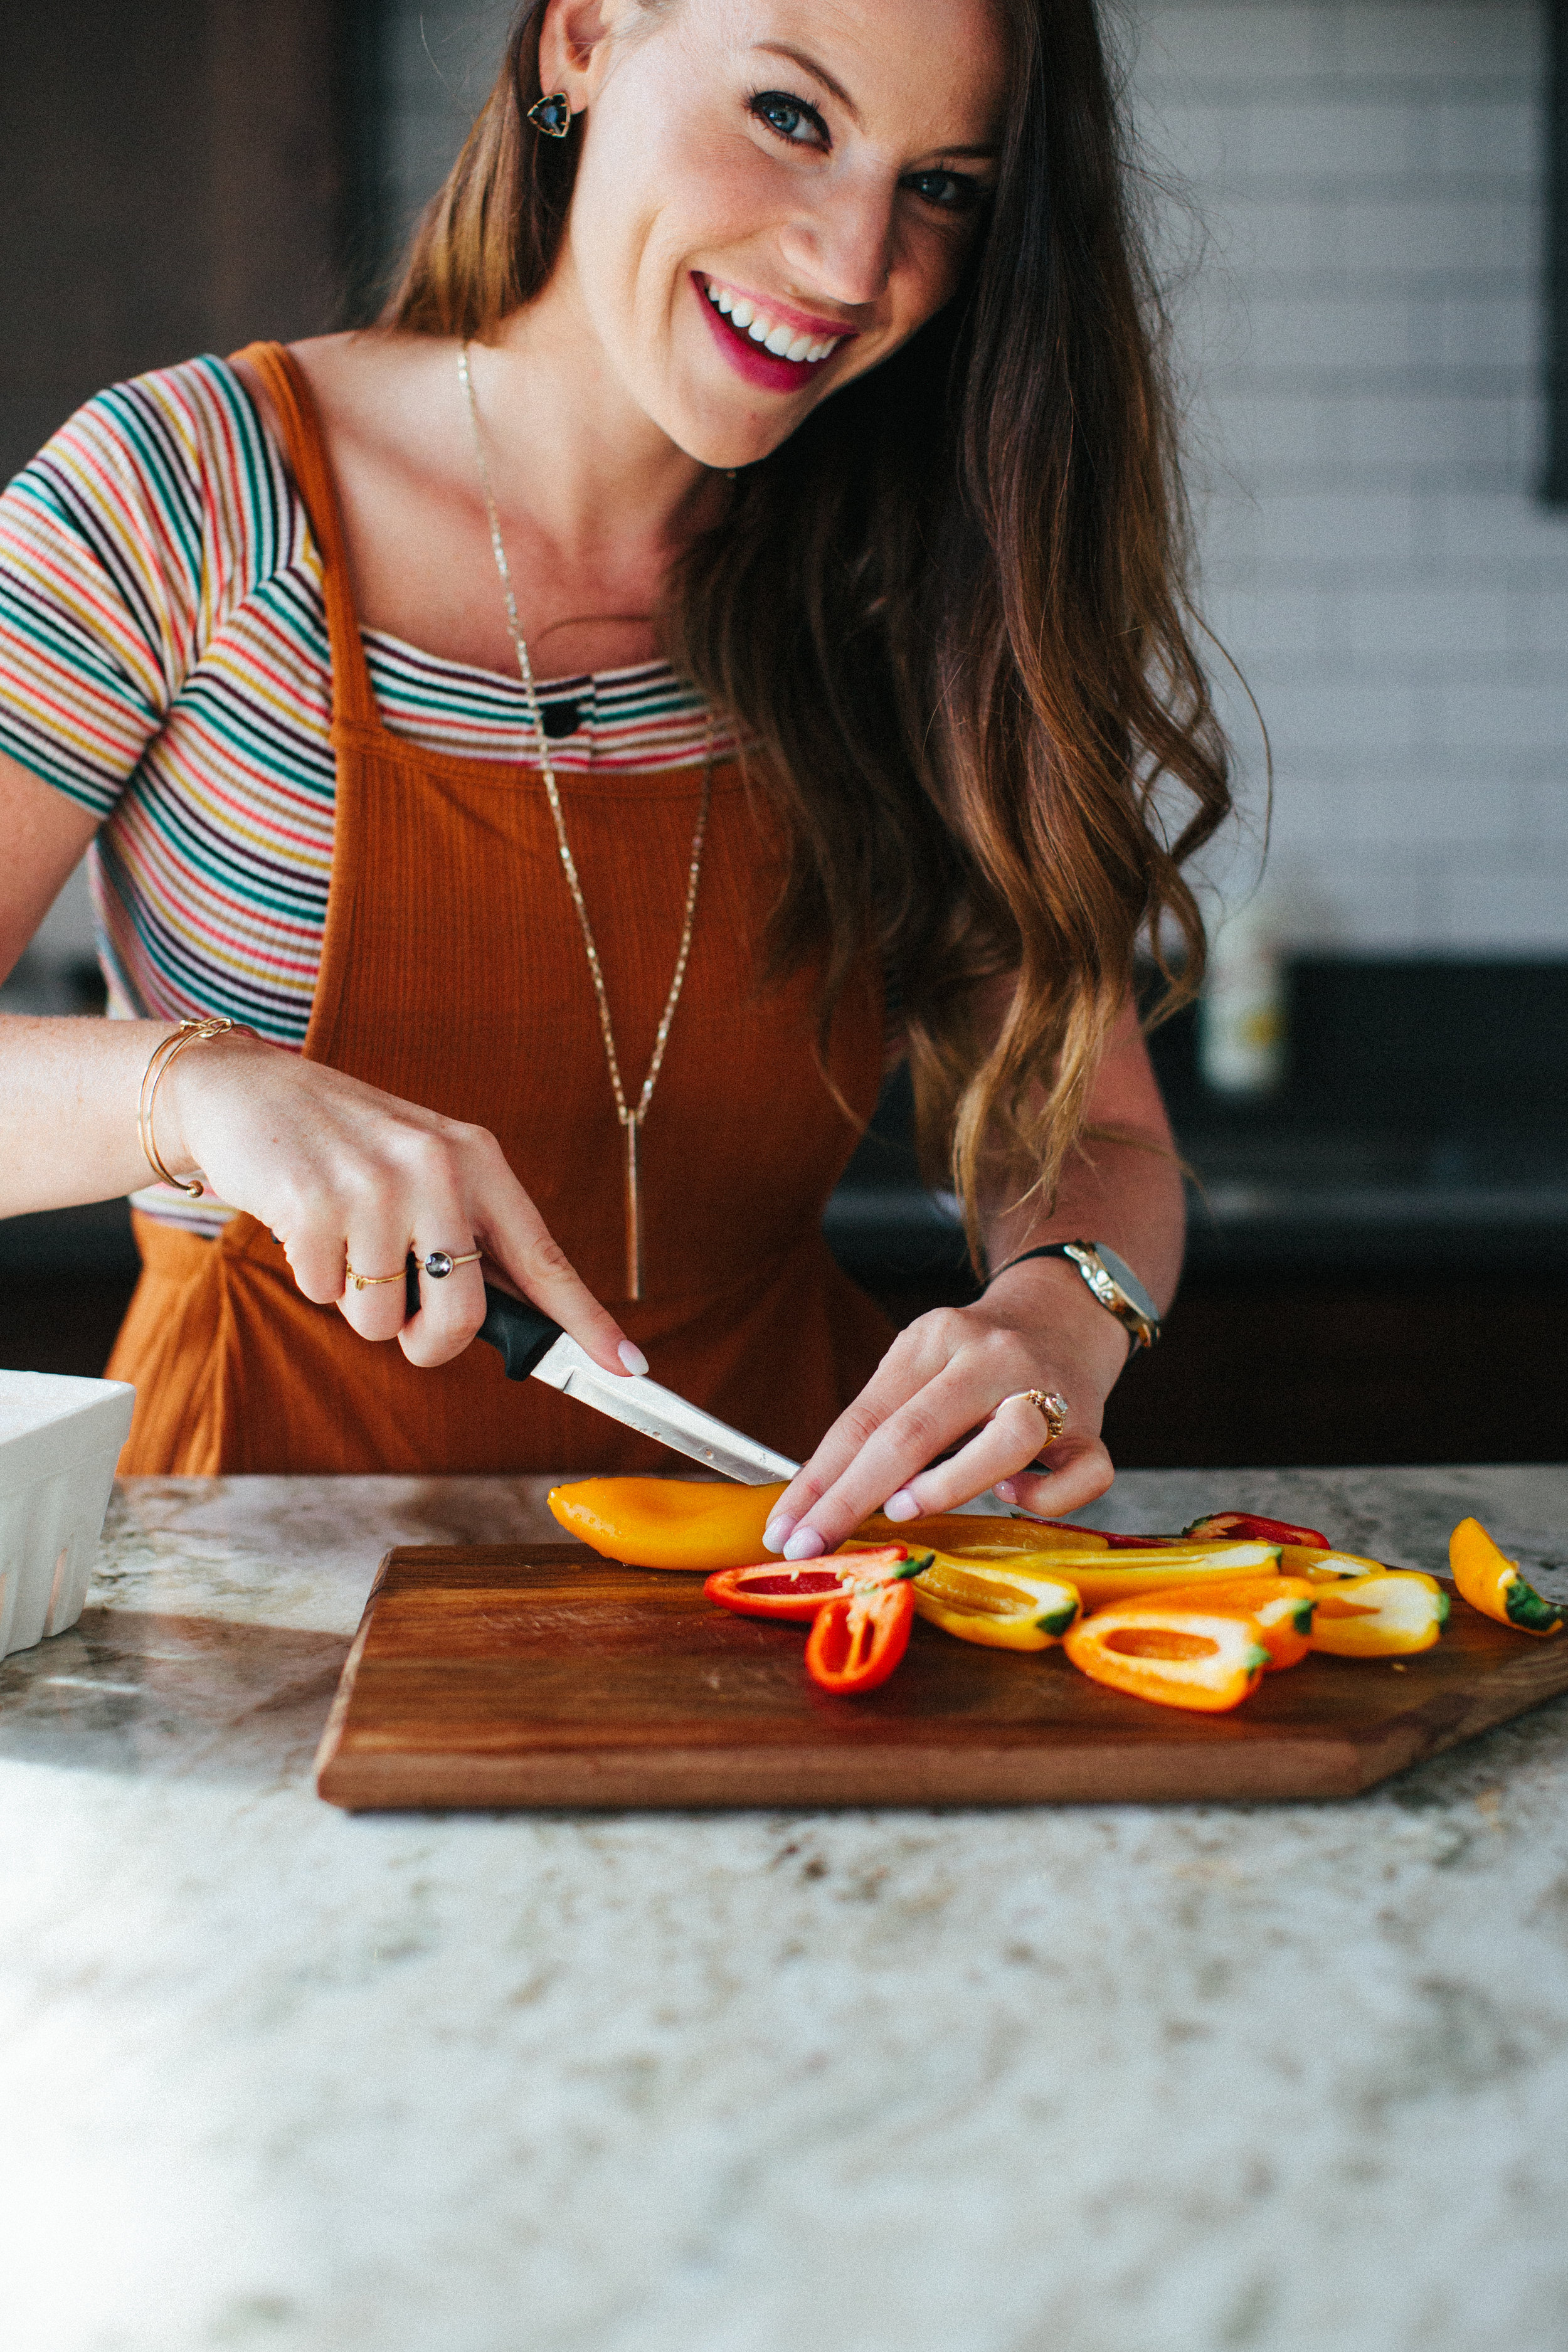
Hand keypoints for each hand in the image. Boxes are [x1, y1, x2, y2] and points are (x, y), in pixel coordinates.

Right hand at [160, 1031, 642, 1374]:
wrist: (248, 1090)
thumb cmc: (346, 1144)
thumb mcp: (425, 1164)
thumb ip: (471, 1231)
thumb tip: (520, 1318)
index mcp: (477, 1161)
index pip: (544, 1258)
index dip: (588, 1321)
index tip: (630, 1368)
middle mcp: (436, 1169)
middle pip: (461, 1317)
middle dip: (427, 1341)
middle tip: (402, 1314)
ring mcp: (374, 1187)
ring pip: (383, 1320)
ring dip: (358, 1301)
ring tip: (343, 1236)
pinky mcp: (313, 1205)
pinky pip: (324, 1296)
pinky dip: (312, 1276)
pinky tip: (306, 1224)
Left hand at [761, 1260, 1129, 1558]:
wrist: (1065, 1312)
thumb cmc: (975, 1359)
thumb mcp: (919, 1367)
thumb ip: (881, 1425)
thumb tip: (818, 1506)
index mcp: (932, 1340)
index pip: (862, 1419)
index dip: (818, 1482)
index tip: (783, 1530)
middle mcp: (989, 1358)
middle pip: (914, 1431)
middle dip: (853, 1497)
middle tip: (813, 1542)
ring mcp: (1047, 1390)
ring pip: (1008, 1440)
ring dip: (947, 1485)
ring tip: (906, 1509)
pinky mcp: (1093, 1428)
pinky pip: (1083, 1474)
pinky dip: (1045, 1498)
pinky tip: (1016, 1498)